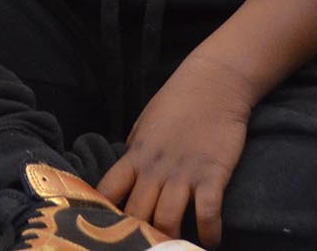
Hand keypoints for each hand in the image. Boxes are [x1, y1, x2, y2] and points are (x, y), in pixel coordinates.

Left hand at [97, 59, 251, 246]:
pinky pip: (207, 213)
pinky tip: (210, 241)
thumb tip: (126, 176)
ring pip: (166, 219)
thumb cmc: (177, 102)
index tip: (106, 227)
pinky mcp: (212, 174)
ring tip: (175, 247)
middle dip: (137, 234)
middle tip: (146, 244)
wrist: (213, 83)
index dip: (103, 212)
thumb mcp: (145, 125)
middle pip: (136, 213)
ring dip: (170, 239)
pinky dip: (209, 233)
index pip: (107, 190)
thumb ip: (135, 152)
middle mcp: (154, 168)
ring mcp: (183, 172)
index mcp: (135, 155)